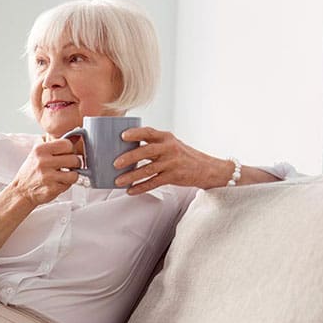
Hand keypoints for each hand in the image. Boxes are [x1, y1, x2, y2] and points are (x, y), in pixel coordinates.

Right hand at [4, 137, 81, 208]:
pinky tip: (58, 183)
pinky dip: (65, 184)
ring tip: (64, 175)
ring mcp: (47, 176)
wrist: (21, 191)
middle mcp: (43, 162)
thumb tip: (75, 136)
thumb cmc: (31, 171)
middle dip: (74, 164)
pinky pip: (69, 185)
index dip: (70, 150)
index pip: (67, 144)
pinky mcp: (51, 189)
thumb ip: (53, 144)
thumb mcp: (38, 153)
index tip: (67, 154)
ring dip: (72, 175)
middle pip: (74, 159)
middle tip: (68, 166)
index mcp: (40, 150)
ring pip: (74, 174)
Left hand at [112, 126, 229, 194]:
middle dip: (129, 157)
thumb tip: (125, 148)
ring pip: (147, 170)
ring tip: (118, 181)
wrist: (206, 169)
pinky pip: (153, 183)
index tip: (122, 136)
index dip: (135, 133)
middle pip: (146, 151)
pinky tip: (130, 191)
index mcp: (166, 138)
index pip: (149, 132)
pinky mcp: (173, 176)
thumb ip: (153, 145)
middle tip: (115, 163)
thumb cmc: (183, 156)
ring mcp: (172, 163)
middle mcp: (169, 148)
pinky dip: (140, 187)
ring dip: (131, 176)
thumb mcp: (171, 144)